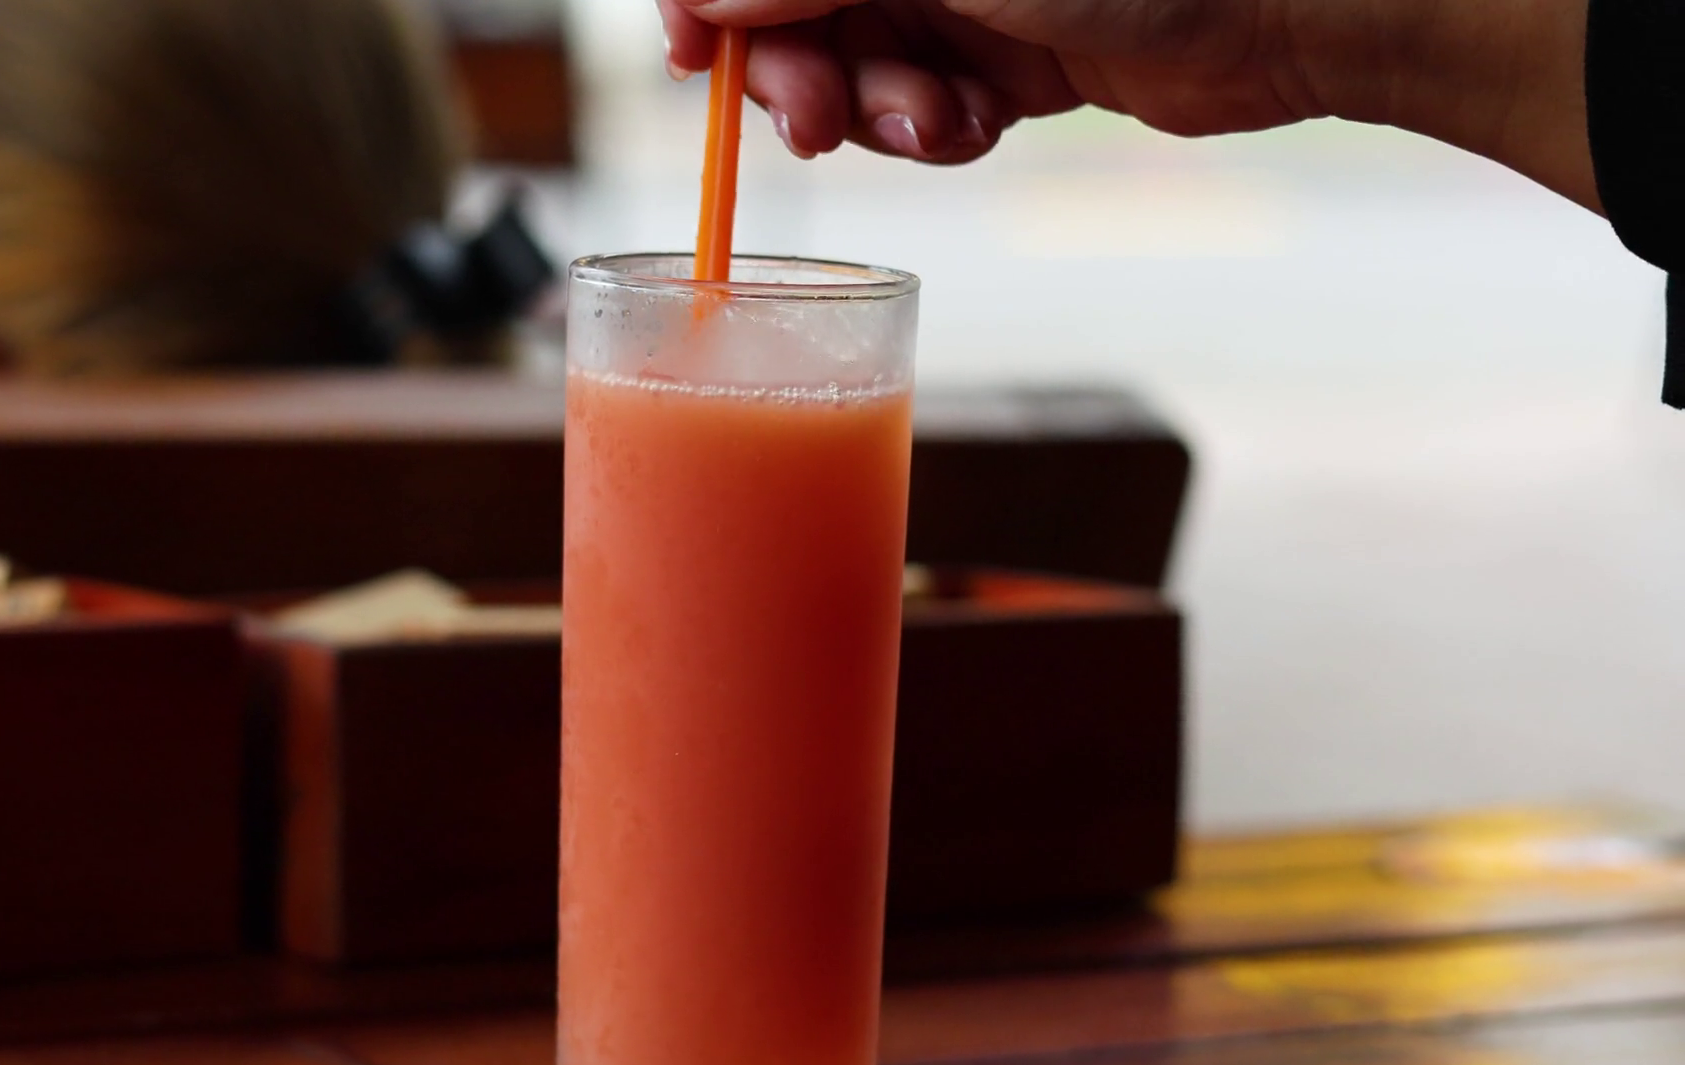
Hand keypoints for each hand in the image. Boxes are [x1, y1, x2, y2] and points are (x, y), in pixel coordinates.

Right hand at [661, 0, 1308, 165]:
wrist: (1293, 8)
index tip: (695, 56)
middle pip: (796, 9)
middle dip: (797, 71)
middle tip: (816, 122)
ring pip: (859, 68)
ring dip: (877, 112)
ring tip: (939, 120)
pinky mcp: (1011, 55)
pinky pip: (927, 105)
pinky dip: (937, 129)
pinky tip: (978, 125)